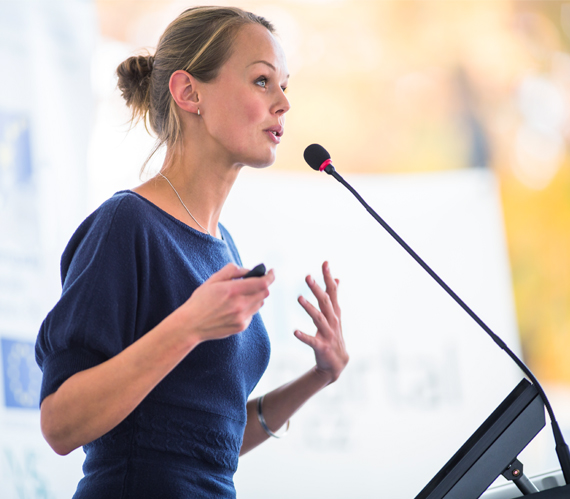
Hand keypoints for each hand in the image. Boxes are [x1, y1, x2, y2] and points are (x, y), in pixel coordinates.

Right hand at [175, 263, 274, 343]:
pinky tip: (235, 308)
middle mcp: (240, 305)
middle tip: (256, 282)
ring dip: (256, 296)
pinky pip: (252, 313)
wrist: (191, 325)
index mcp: (233, 290)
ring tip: (242, 295)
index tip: (272, 271)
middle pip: (264, 293)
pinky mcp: (241, 326)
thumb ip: (231, 271)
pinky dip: (249, 307)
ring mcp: (242, 317)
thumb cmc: (200, 301)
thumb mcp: (213, 280)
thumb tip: (248, 270)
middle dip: (263, 285)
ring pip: (260, 303)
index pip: (262, 283)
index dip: (270, 276)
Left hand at [295, 261, 348, 383]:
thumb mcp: (335, 314)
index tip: (325, 262)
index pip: (332, 291)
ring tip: (299, 298)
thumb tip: (337, 278)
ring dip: (309, 308)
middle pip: (325, 302)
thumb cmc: (334, 335)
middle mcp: (333, 320)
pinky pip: (312, 341)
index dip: (328, 277)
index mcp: (334, 312)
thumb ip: (334, 296)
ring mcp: (328, 334)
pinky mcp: (322, 347)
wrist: (337, 363)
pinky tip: (294, 332)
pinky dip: (304, 336)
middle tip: (308, 276)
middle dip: (317, 289)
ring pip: (318, 318)